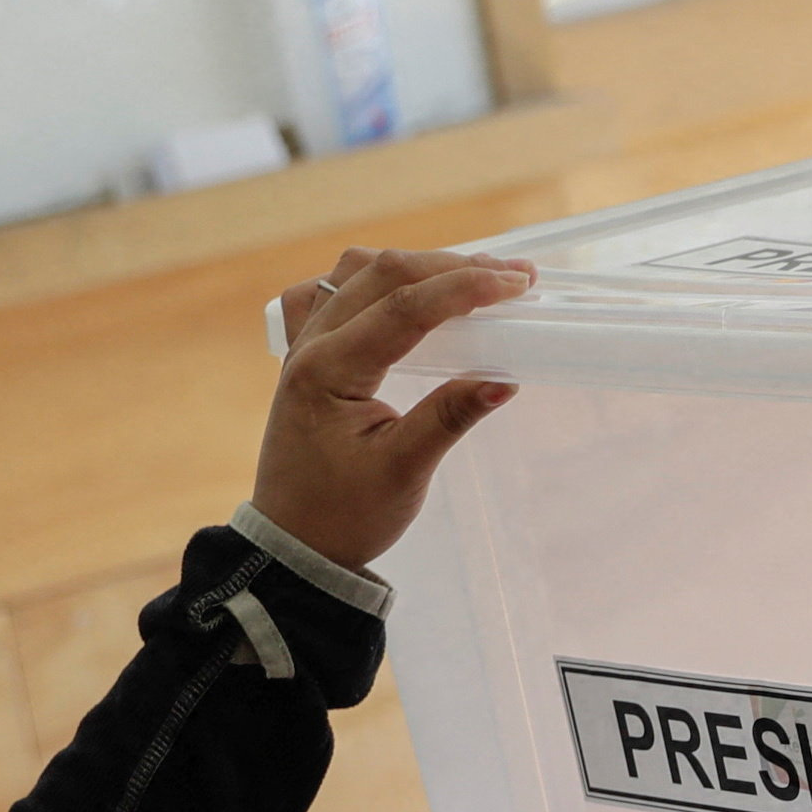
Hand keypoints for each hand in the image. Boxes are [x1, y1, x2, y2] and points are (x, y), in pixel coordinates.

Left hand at [245, 246, 532, 572]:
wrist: (294, 545)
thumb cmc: (343, 516)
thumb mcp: (403, 473)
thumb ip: (449, 418)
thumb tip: (504, 379)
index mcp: (327, 371)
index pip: (402, 308)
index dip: (463, 288)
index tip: (517, 284)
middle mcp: (310, 347)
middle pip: (382, 274)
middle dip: (451, 268)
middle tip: (515, 277)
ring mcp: (305, 346)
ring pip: (357, 273)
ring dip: (416, 266)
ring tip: (472, 278)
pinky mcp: (310, 355)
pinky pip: (338, 293)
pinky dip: (379, 281)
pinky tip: (407, 291)